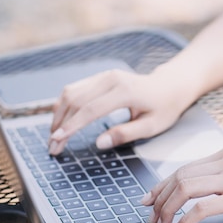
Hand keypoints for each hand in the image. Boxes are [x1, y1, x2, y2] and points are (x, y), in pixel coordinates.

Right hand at [49, 69, 193, 154]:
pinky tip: (61, 122)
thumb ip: (125, 134)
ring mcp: (104, 76)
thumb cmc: (164, 108)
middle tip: (52, 147)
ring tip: (54, 137)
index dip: (71, 126)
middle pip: (76, 101)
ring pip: (71, 92)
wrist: (170, 86)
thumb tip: (100, 143)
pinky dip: (64, 106)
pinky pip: (75, 89)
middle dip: (60, 124)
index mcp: (125, 91)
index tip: (57, 140)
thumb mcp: (151, 126)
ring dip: (58, 115)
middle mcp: (111, 79)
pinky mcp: (100, 77)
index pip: (90, 110)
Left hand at [141, 146, 222, 222]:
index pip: (184, 168)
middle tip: (151, 216)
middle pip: (180, 176)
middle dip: (160, 198)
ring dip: (168, 209)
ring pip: (186, 188)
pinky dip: (186, 219)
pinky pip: (203, 207)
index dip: (161, 184)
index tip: (149, 198)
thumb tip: (190, 192)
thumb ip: (221, 178)